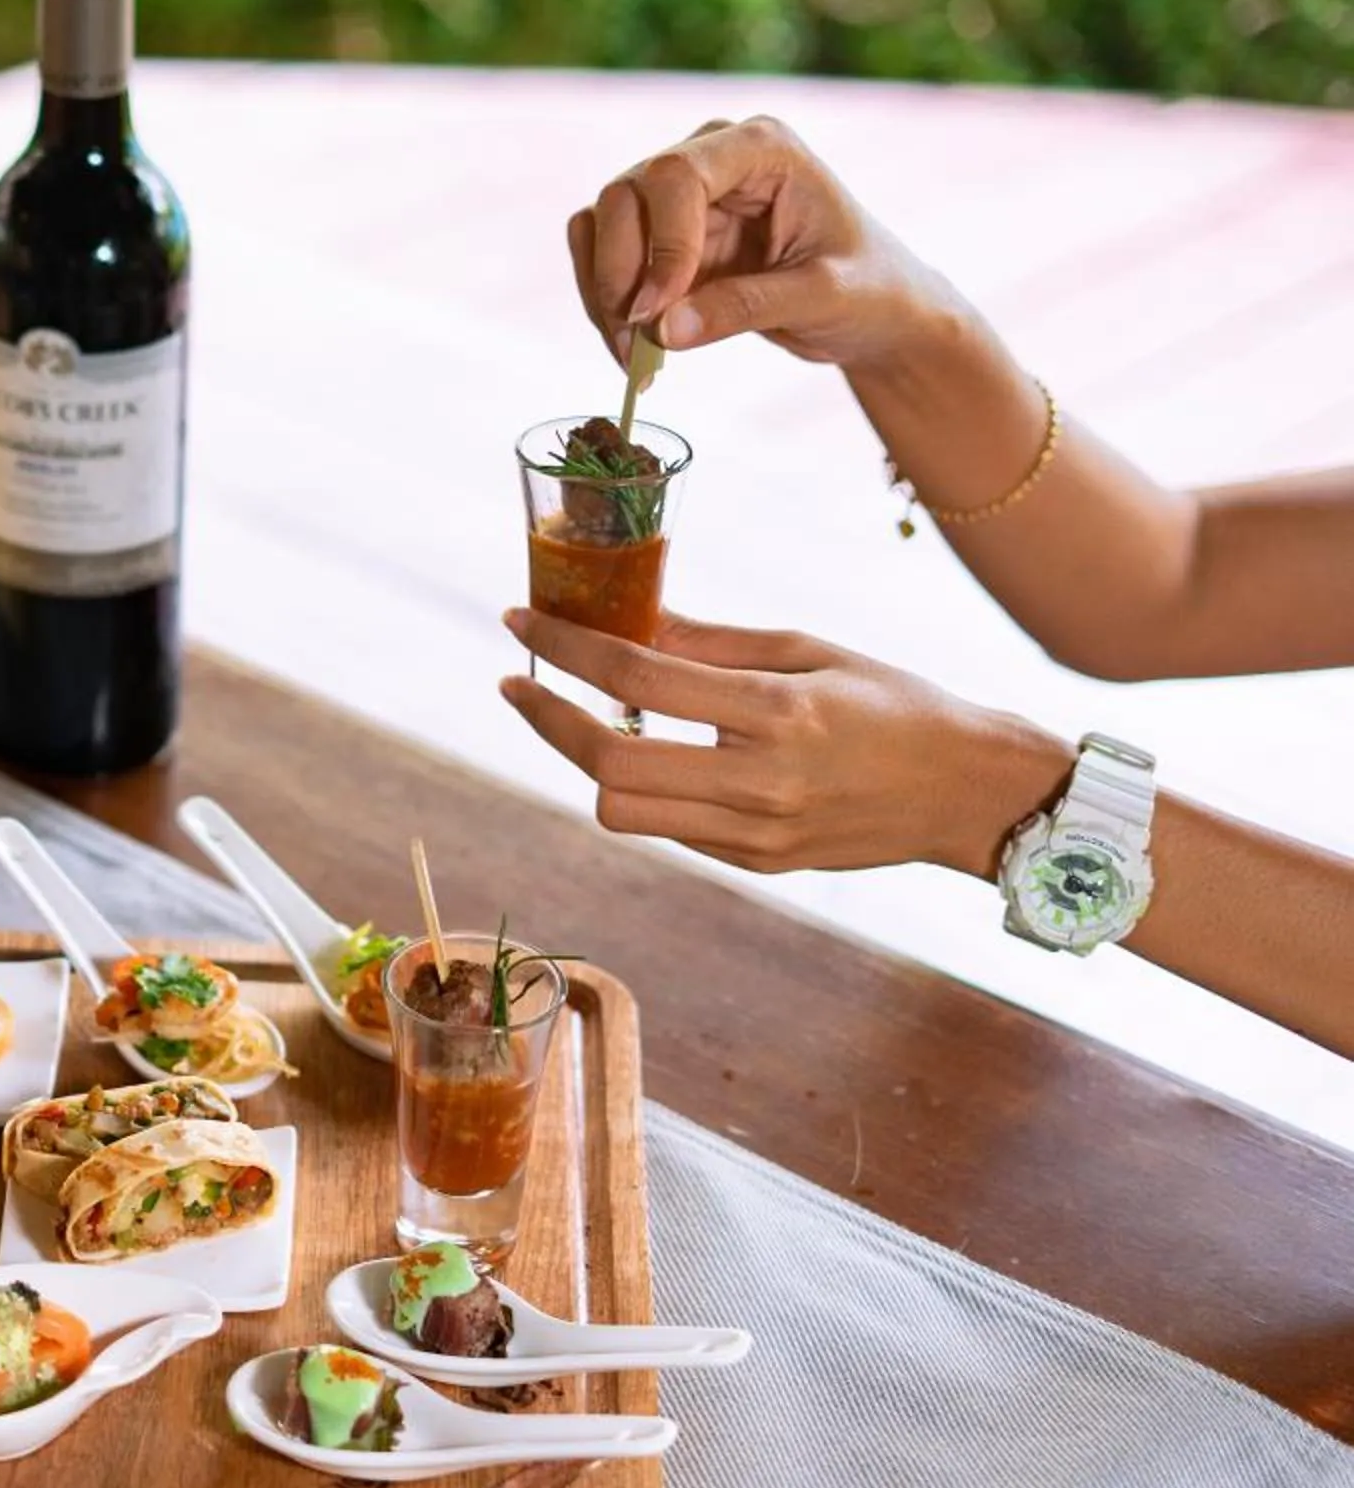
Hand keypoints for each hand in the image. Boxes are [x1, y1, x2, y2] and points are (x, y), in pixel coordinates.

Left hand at [498, 606, 1071, 878]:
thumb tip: (625, 622)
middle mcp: (761, 781)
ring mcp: (757, 835)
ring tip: (584, 717)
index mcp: (777, 711)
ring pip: (621, 810)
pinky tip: (647, 752)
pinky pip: (667, 829)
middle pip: (608, 761)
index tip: (518, 622)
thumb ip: (708, 643)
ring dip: (588, 762)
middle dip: (549, 720)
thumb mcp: (808, 650)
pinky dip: (642, 790)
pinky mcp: (758, 865)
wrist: (969, 791)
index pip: (636, 679)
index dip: (563, 648)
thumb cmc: (895, 703)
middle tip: (522, 683)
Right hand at [565, 116, 962, 374]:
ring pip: (599, 225)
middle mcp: (710, 157)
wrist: (869, 308)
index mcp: (761, 148)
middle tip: (639, 347)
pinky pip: (602, 258)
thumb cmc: (868, 289)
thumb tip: (662, 331)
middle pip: (624, 196)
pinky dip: (603, 304)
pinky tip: (635, 349)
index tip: (659, 315)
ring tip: (635, 359)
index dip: (660, 244)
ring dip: (603, 294)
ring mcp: (678, 196)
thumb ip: (747, 307)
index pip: (676, 174)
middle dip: (620, 276)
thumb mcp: (823, 298)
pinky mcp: (658, 235)